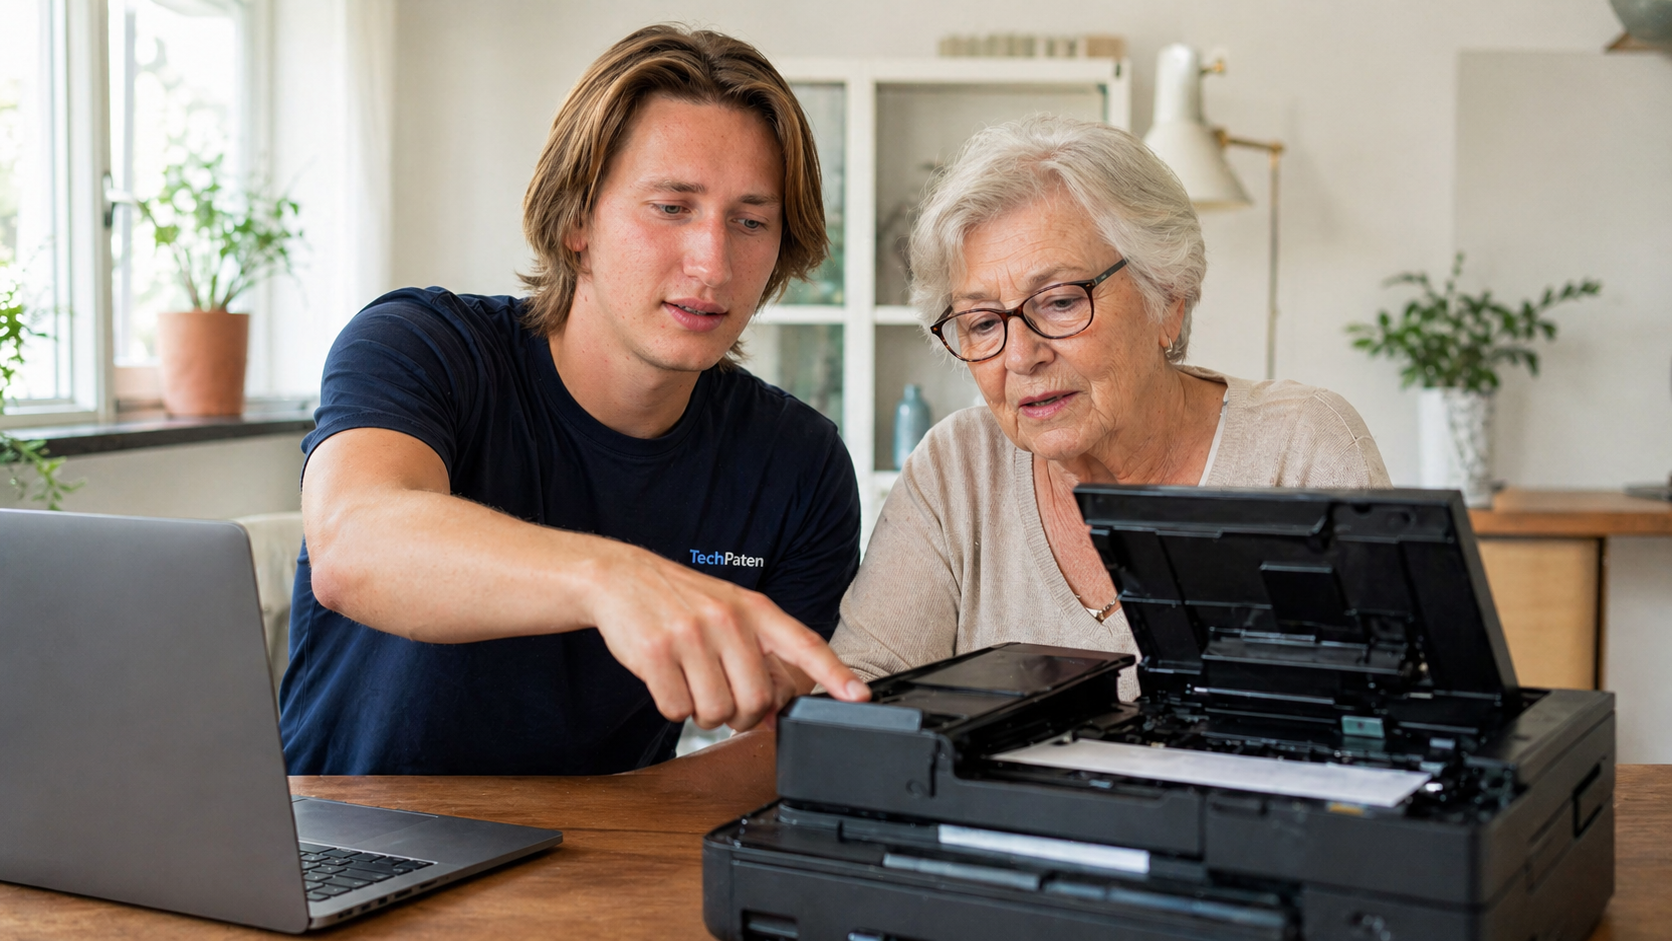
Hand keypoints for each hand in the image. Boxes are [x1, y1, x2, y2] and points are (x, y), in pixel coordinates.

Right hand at [580, 542, 869, 730]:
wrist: (621, 578)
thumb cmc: (681, 601)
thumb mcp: (729, 611)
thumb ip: (758, 654)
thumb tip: (778, 710)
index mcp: (754, 609)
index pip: (805, 643)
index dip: (835, 674)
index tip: (858, 697)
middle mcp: (727, 620)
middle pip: (756, 701)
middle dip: (741, 716)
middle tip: (725, 702)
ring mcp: (690, 635)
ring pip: (715, 712)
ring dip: (704, 714)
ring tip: (693, 685)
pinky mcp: (655, 653)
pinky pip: (677, 710)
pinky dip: (673, 707)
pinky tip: (667, 680)